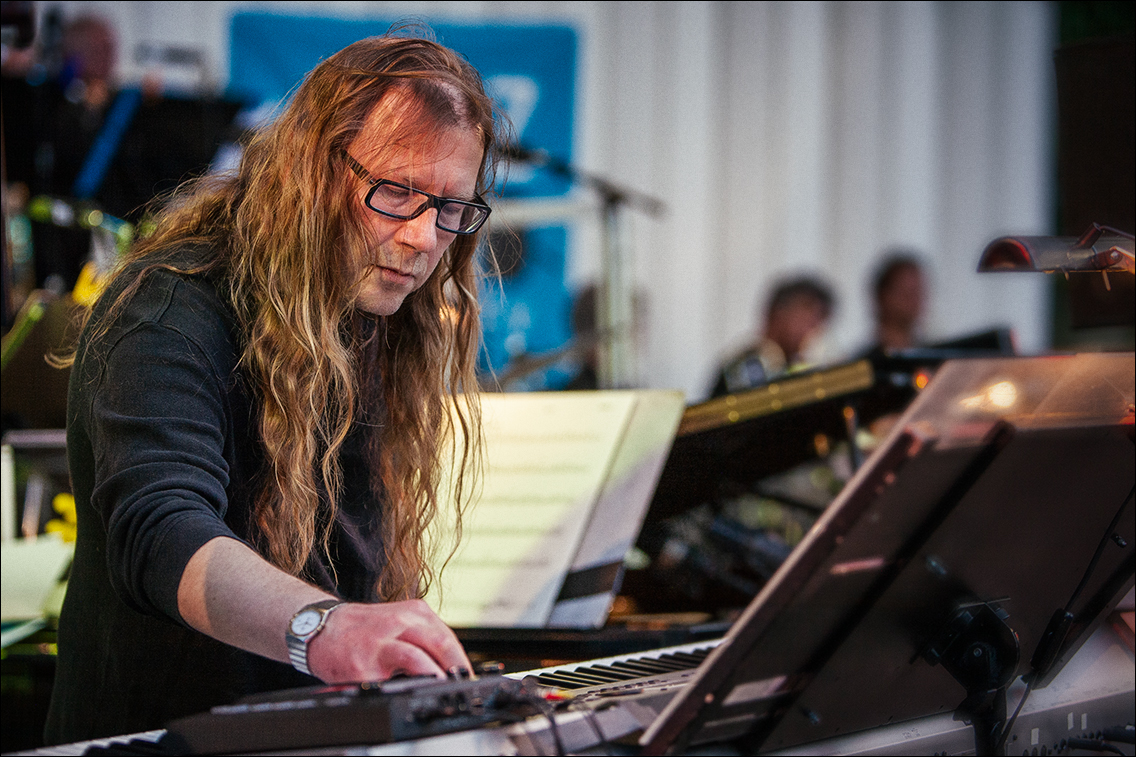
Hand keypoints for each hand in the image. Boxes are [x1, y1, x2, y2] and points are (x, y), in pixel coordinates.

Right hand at [305, 599, 469, 682]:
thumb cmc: (363, 629)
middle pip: (440, 644)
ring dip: (435, 676)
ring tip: (442, 688)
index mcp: (413, 612)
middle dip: (456, 668)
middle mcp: (399, 623)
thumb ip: (422, 636)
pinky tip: (405, 693)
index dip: (461, 660)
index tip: (467, 677)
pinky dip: (401, 689)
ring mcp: (381, 644)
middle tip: (462, 684)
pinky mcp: (363, 665)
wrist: (321, 628)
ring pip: (418, 659)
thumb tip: (450, 664)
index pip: (447, 637)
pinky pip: (388, 681)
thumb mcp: (399, 621)